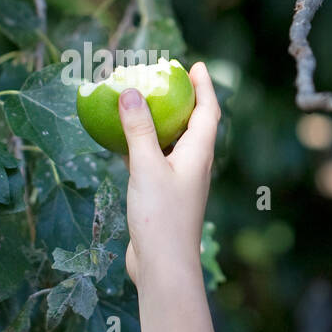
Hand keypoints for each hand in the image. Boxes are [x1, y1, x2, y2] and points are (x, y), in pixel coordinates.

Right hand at [117, 61, 221, 331]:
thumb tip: (131, 91)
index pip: (207, 112)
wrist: (164, 266)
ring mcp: (179, 183)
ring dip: (160, 125)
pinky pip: (155, 162)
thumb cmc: (161, 216)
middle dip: (181, 102)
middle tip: (164, 81)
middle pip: (192, 126)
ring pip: (172, 145)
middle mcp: (194, 166)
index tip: (194, 65)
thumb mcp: (146, 167)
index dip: (203, 87)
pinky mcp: (163, 198)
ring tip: (143, 106)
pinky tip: (124, 143)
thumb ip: (138, 129)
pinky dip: (144, 147)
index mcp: (198, 154)